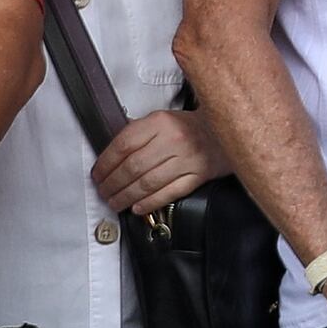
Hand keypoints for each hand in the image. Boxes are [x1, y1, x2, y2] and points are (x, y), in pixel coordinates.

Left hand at [87, 110, 218, 212]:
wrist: (228, 128)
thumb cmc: (192, 126)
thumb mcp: (164, 119)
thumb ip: (139, 133)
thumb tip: (111, 156)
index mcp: (161, 122)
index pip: (124, 145)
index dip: (106, 163)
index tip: (98, 174)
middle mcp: (174, 140)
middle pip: (133, 167)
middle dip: (113, 184)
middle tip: (104, 192)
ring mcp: (188, 159)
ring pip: (148, 183)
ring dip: (127, 196)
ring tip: (116, 203)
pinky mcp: (199, 175)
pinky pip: (170, 192)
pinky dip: (150, 203)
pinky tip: (138, 208)